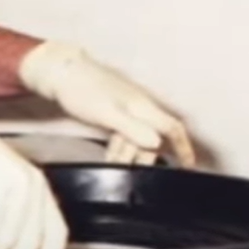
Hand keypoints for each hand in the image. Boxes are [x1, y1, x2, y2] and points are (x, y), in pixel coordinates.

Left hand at [19, 41, 196, 166]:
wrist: (58, 72)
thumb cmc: (81, 90)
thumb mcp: (107, 113)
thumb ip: (132, 129)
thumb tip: (157, 144)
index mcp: (142, 106)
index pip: (172, 127)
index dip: (184, 146)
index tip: (189, 166)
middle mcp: (138, 107)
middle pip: (153, 137)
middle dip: (146, 157)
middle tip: (133, 176)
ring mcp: (125, 108)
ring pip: (135, 137)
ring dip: (129, 155)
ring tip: (115, 170)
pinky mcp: (112, 110)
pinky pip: (123, 133)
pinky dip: (119, 147)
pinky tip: (111, 157)